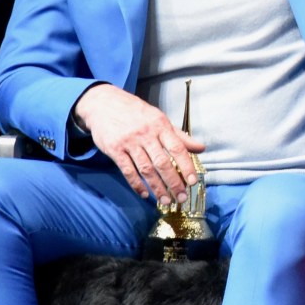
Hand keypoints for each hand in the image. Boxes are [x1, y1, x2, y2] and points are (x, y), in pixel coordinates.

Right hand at [71, 84, 205, 204]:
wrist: (103, 103)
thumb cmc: (136, 112)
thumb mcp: (159, 118)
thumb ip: (179, 135)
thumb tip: (201, 148)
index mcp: (160, 125)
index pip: (177, 148)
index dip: (187, 166)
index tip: (193, 181)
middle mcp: (146, 134)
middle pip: (162, 162)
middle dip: (174, 182)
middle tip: (181, 197)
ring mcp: (129, 142)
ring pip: (146, 169)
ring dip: (157, 187)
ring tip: (166, 201)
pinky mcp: (114, 149)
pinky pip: (127, 170)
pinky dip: (137, 184)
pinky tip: (145, 194)